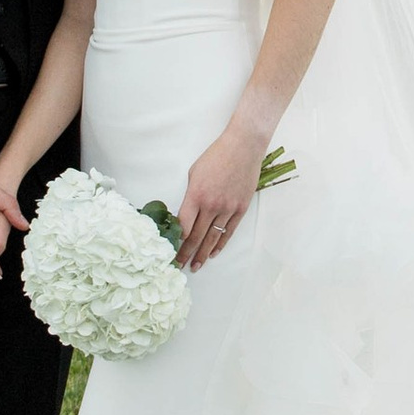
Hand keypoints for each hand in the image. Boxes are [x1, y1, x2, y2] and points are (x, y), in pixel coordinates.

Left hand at [175, 124, 264, 270]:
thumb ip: (190, 196)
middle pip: (196, 236)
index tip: (170, 251)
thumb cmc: (216, 156)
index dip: (176, 241)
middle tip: (179, 266)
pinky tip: (213, 253)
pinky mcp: (241, 208)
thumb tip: (187, 215)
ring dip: (203, 254)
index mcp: (196, 195)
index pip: (183, 226)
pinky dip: (221, 244)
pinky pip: (229, 231)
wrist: (243, 147)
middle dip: (186, 253)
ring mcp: (228, 208)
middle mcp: (211, 205)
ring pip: (213, 237)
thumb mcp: (194, 174)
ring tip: (196, 266)